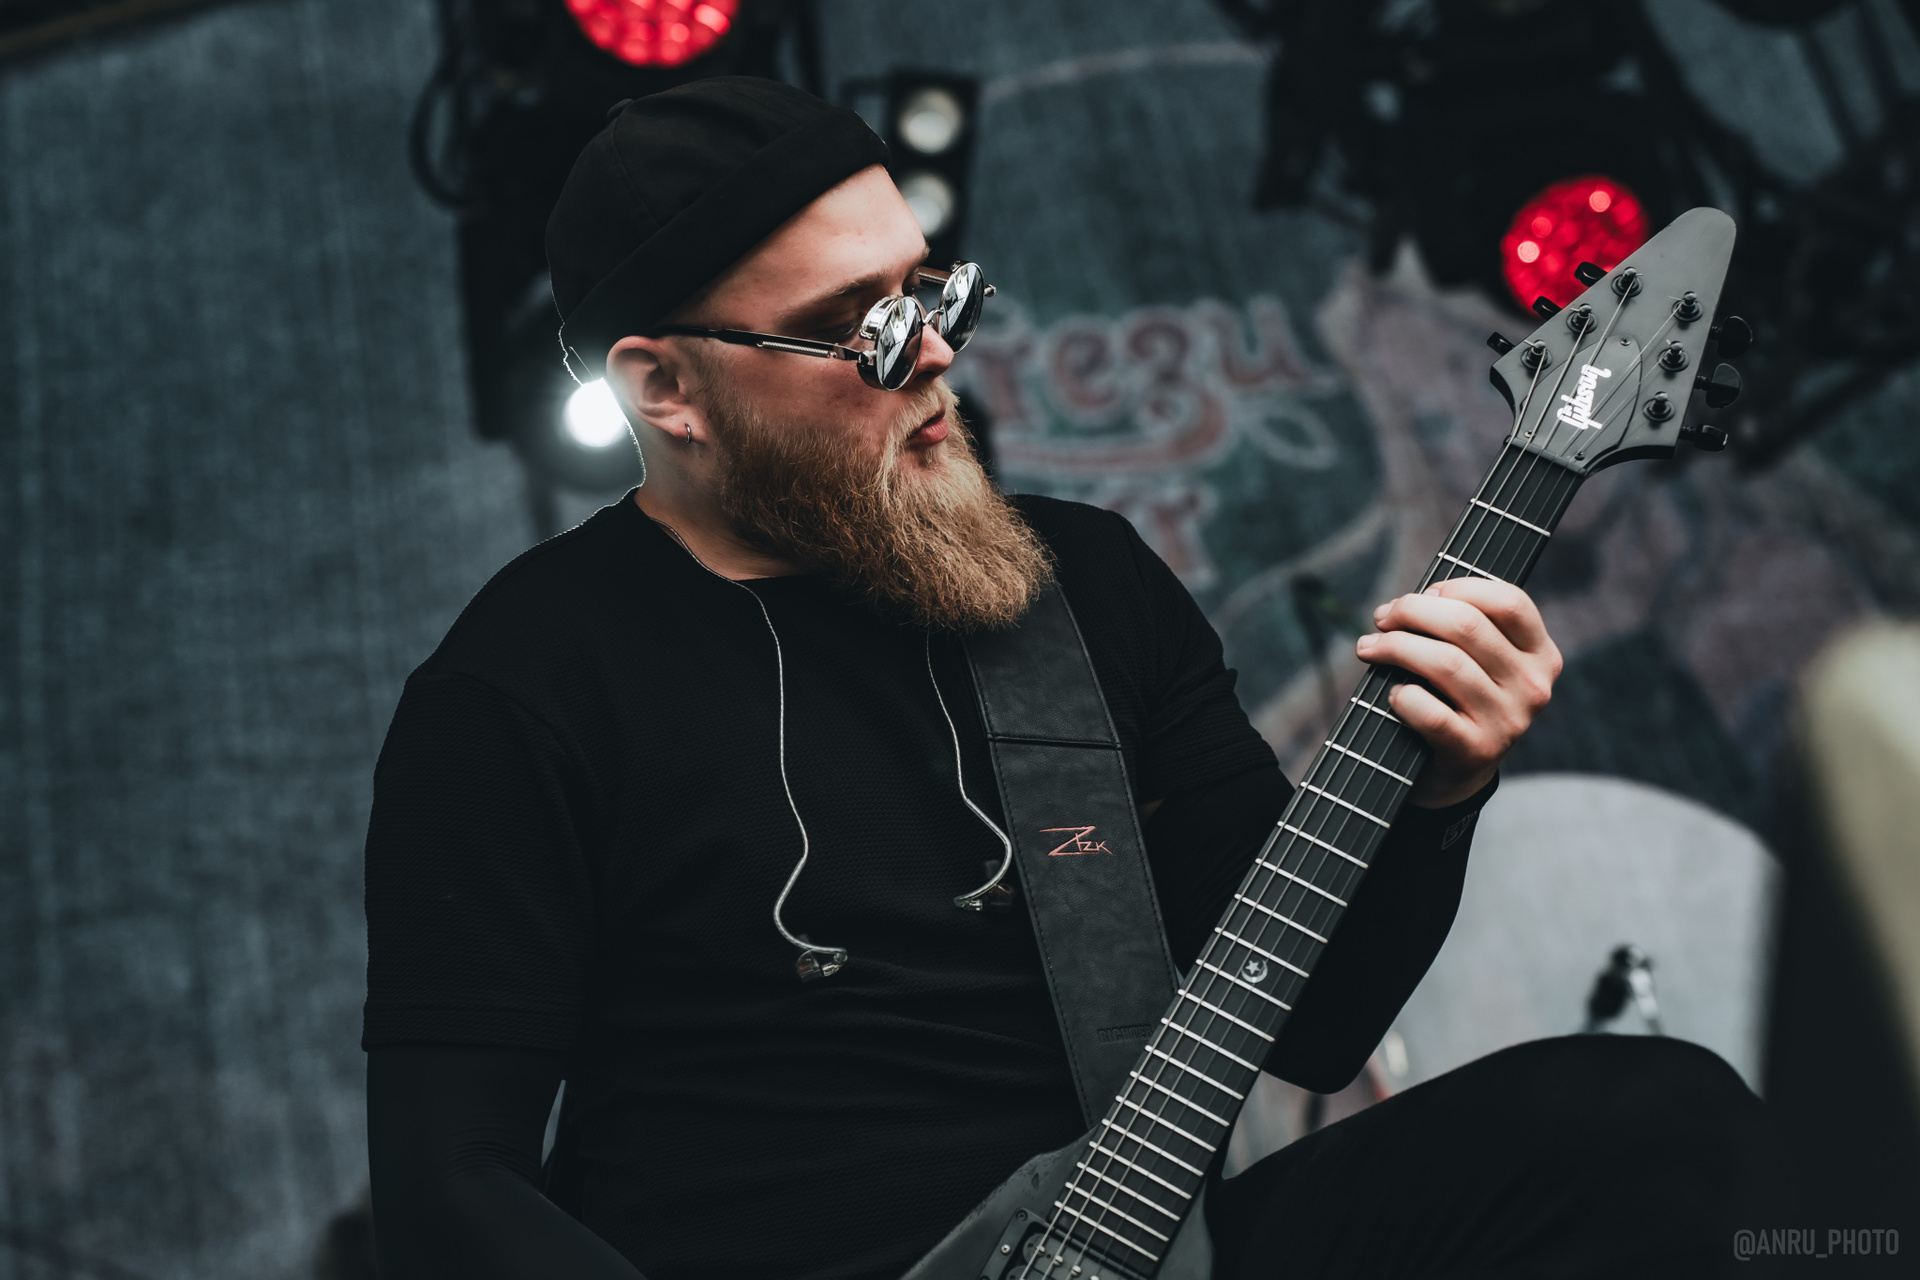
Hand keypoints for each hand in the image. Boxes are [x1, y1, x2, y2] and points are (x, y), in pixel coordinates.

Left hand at [1354, 579, 1561, 808]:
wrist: (1457, 774)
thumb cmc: (1459, 701)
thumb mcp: (1480, 662)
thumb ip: (1463, 626)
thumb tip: (1408, 603)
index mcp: (1540, 655)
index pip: (1509, 602)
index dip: (1458, 587)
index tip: (1423, 593)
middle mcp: (1533, 687)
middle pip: (1467, 626)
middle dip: (1413, 611)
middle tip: (1383, 617)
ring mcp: (1508, 722)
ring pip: (1446, 663)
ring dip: (1395, 647)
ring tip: (1370, 647)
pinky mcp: (1476, 751)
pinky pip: (1430, 712)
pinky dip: (1402, 696)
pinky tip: (1391, 693)